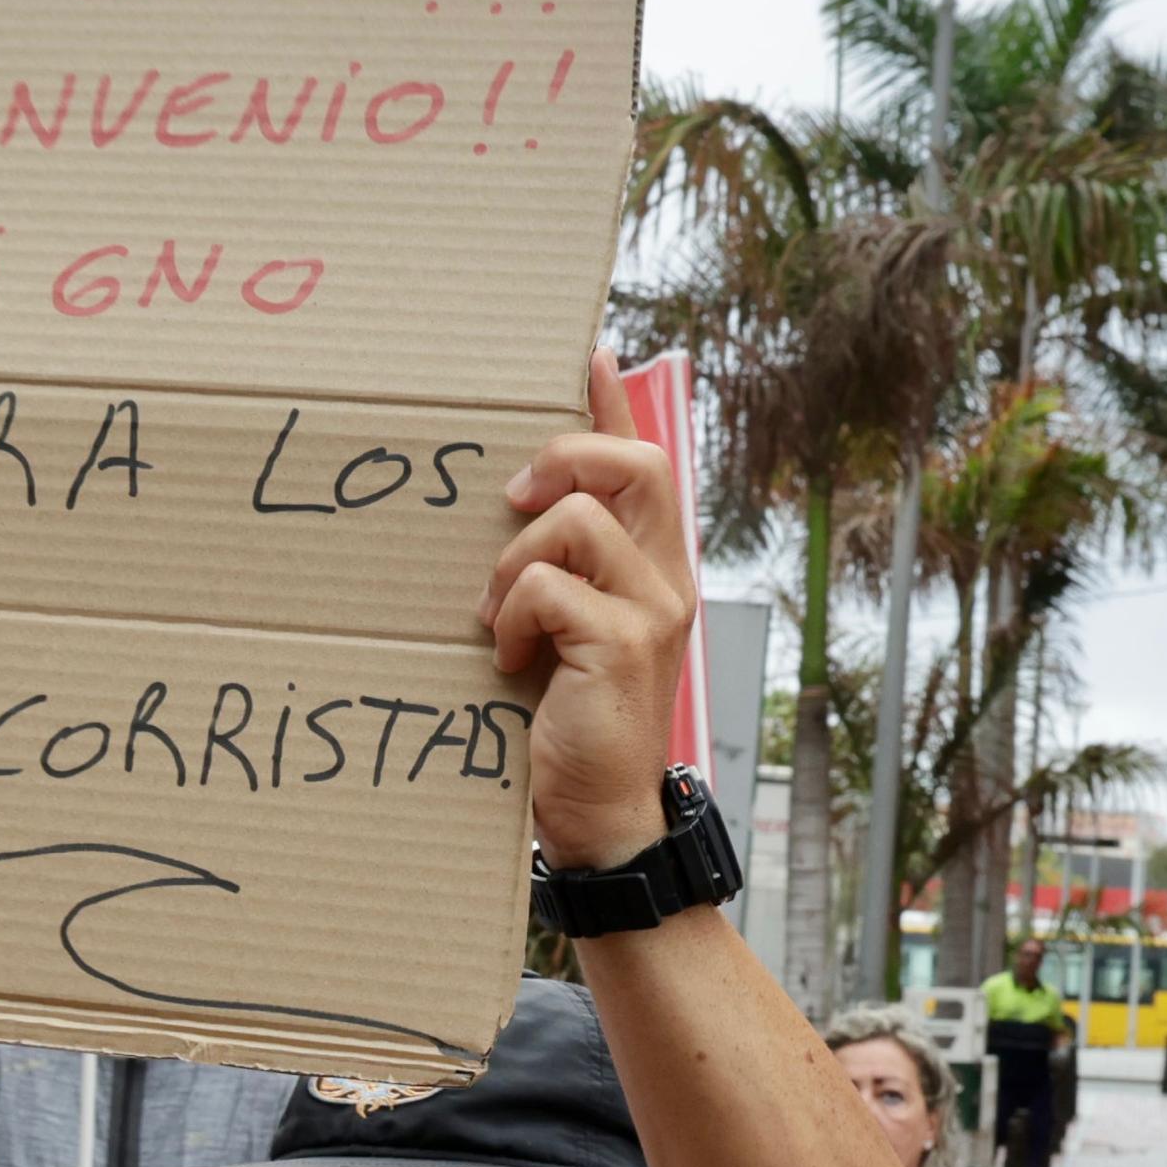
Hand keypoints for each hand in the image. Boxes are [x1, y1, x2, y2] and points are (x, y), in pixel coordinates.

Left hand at [481, 352, 703, 872]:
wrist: (600, 814)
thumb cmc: (567, 725)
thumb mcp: (558, 633)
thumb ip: (551, 574)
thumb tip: (508, 517)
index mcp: (653, 566)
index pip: (645, 461)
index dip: (616, 404)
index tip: (591, 352)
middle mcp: (668, 576)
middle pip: (632, 463)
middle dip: (563, 458)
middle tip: (511, 499)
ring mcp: (655, 607)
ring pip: (577, 520)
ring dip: (513, 561)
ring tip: (497, 617)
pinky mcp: (626, 642)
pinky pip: (548, 585)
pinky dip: (512, 616)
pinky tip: (509, 657)